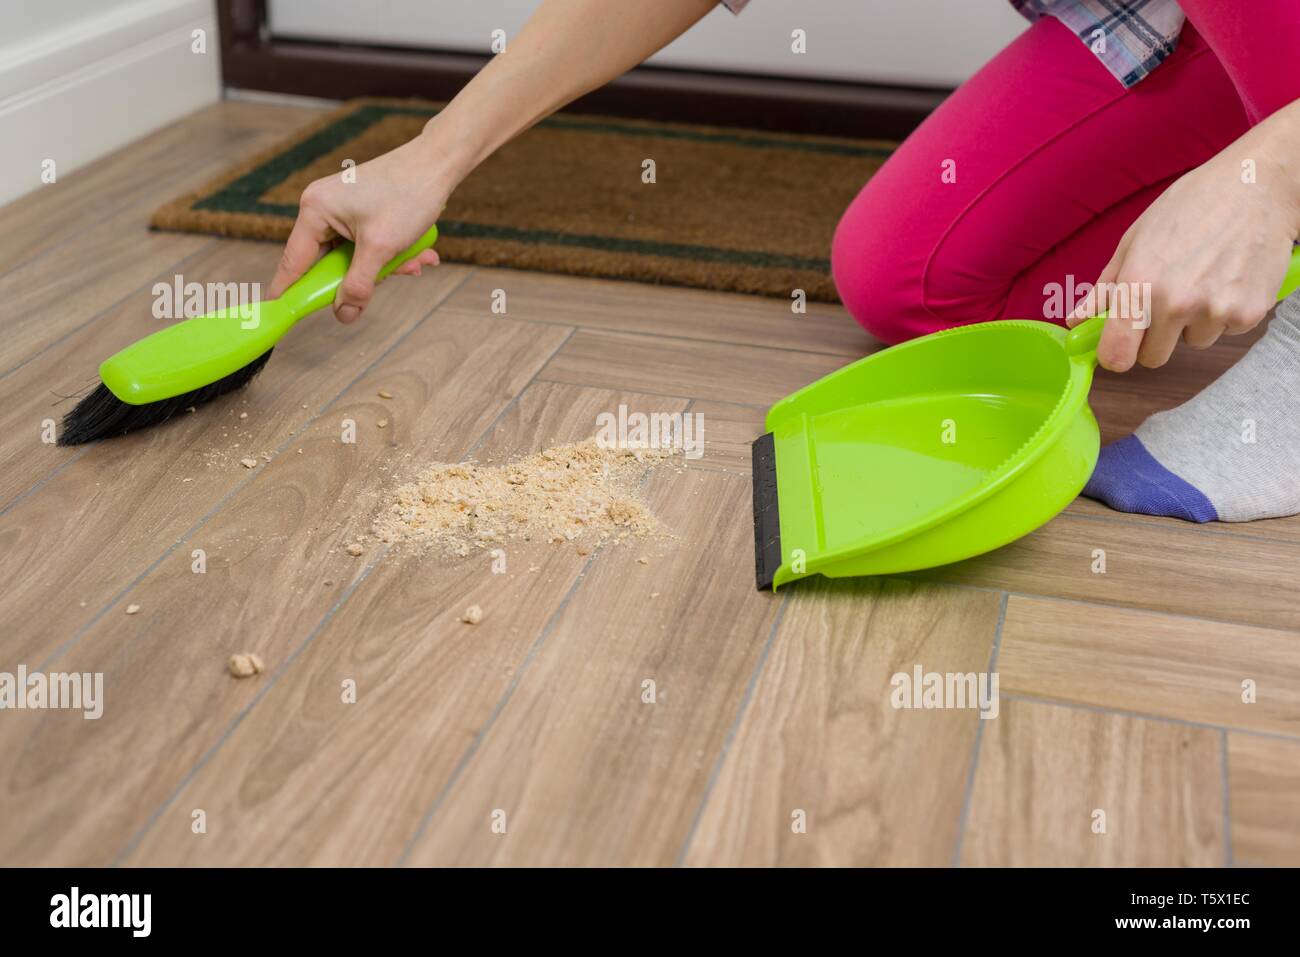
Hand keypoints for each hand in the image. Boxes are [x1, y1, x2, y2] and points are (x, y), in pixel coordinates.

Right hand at [269, 134, 448, 322]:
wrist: (439, 162)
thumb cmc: (408, 195)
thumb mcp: (381, 249)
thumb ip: (358, 285)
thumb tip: (343, 314)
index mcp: (315, 210)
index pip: (294, 262)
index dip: (290, 292)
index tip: (282, 316)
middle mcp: (322, 207)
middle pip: (328, 263)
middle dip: (363, 277)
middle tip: (385, 281)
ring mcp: (342, 208)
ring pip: (354, 257)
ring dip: (384, 267)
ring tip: (414, 261)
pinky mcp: (361, 210)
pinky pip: (367, 244)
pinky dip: (390, 253)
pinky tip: (417, 253)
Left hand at [1068, 148, 1299, 371]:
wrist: (1256, 186)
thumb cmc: (1192, 206)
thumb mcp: (1134, 240)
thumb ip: (1105, 287)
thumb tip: (1075, 319)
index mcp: (1140, 285)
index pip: (1118, 355)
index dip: (1116, 356)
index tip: (1119, 349)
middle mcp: (1176, 303)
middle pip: (1154, 357)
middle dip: (1155, 337)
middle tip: (1167, 301)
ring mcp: (1215, 310)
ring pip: (1193, 342)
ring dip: (1194, 322)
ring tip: (1204, 278)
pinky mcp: (1250, 312)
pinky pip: (1227, 331)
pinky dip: (1226, 312)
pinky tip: (1228, 278)